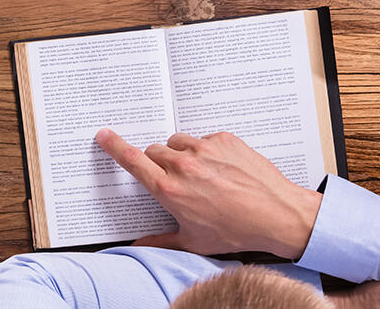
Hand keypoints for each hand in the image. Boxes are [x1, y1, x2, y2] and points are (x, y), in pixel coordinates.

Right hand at [95, 128, 322, 258]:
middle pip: (154, 151)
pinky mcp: (224, 139)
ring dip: (180, 154)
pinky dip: (206, 151)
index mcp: (169, 189)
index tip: (104, 135)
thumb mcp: (193, 241)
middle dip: (157, 162)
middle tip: (174, 180)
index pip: (132, 160)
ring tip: (199, 175)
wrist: (275, 214)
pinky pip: (204, 139)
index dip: (114, 146)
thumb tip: (139, 244)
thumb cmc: (235, 231)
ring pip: (177, 142)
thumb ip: (160, 241)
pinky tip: (221, 170)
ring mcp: (204, 149)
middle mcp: (183, 165)